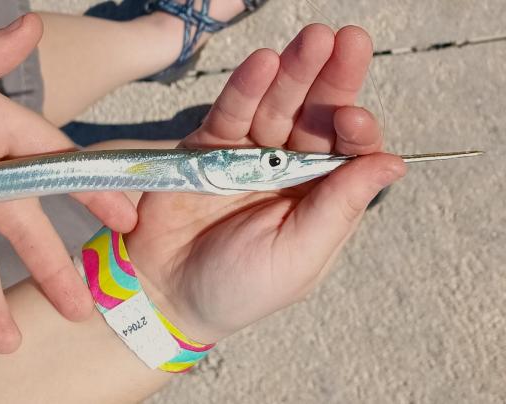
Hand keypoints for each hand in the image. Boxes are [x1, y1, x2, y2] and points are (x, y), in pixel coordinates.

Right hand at [126, 25, 406, 342]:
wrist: (166, 294)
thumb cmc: (238, 289)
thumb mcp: (299, 257)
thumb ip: (340, 207)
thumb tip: (392, 162)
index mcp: (319, 197)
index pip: (346, 149)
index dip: (355, 128)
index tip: (354, 117)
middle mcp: (288, 169)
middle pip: (316, 115)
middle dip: (332, 78)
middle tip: (349, 41)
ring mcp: (248, 154)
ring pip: (276, 104)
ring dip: (294, 71)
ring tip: (312, 39)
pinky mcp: (207, 147)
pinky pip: (230, 112)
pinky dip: (245, 86)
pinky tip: (263, 63)